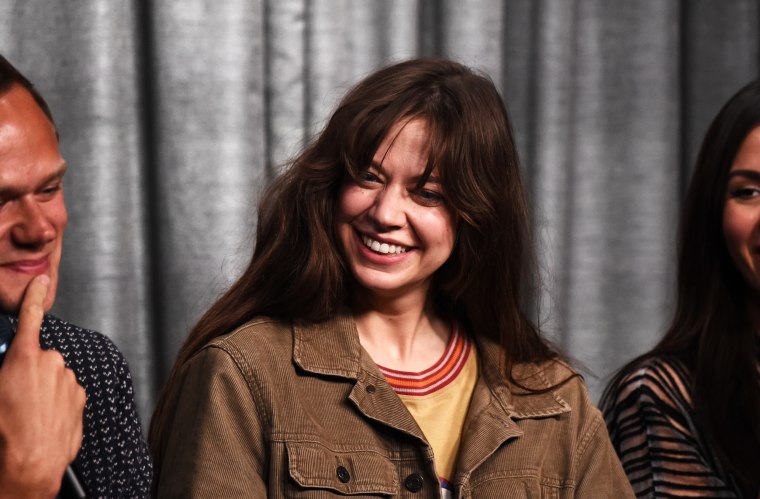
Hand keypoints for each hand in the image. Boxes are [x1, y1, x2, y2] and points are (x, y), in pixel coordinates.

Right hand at [0, 275, 85, 497]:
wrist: (30, 463)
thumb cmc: (3, 432)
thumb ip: (3, 370)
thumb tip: (7, 368)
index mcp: (25, 357)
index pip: (30, 317)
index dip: (35, 295)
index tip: (42, 279)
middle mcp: (51, 363)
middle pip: (39, 358)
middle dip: (28, 371)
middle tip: (13, 396)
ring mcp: (69, 380)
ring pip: (53, 377)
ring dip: (43, 389)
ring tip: (28, 414)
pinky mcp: (80, 397)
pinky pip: (66, 393)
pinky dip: (56, 402)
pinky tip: (43, 420)